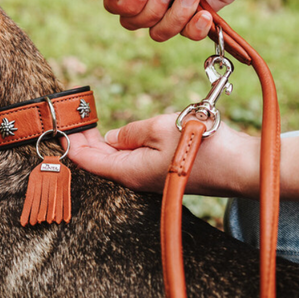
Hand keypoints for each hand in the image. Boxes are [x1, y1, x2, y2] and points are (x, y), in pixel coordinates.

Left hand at [68, 113, 259, 196]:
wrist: (240, 166)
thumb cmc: (200, 146)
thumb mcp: (158, 128)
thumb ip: (130, 132)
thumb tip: (111, 138)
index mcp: (127, 171)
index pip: (87, 160)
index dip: (70, 143)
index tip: (59, 126)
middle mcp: (135, 179)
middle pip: (99, 162)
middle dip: (83, 141)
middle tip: (72, 118)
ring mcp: (150, 177)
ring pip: (116, 161)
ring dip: (102, 143)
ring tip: (89, 123)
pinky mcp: (164, 172)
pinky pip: (133, 160)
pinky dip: (121, 146)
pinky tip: (120, 134)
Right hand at [89, 0, 273, 41]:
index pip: (114, 2)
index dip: (127, 4)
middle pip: (133, 22)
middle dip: (155, 10)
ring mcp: (174, 4)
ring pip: (158, 32)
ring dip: (178, 16)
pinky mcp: (195, 17)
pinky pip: (184, 36)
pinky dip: (195, 26)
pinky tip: (206, 11)